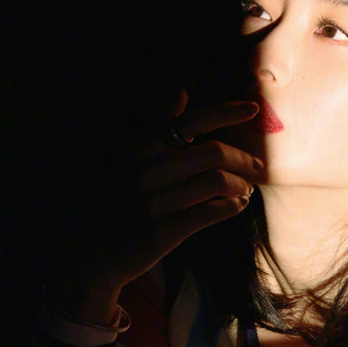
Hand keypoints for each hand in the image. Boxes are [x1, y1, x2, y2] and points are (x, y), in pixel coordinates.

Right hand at [51, 91, 261, 322]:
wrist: (91, 253)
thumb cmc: (113, 201)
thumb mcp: (124, 158)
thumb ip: (154, 125)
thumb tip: (182, 93)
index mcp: (137, 150)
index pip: (188, 123)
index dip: (225, 112)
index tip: (252, 108)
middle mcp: (144, 173)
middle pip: (211, 153)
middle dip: (242, 157)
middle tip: (255, 164)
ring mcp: (153, 204)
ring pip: (215, 182)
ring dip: (240, 184)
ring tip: (245, 188)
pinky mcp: (162, 234)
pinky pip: (209, 213)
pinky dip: (231, 207)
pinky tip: (237, 205)